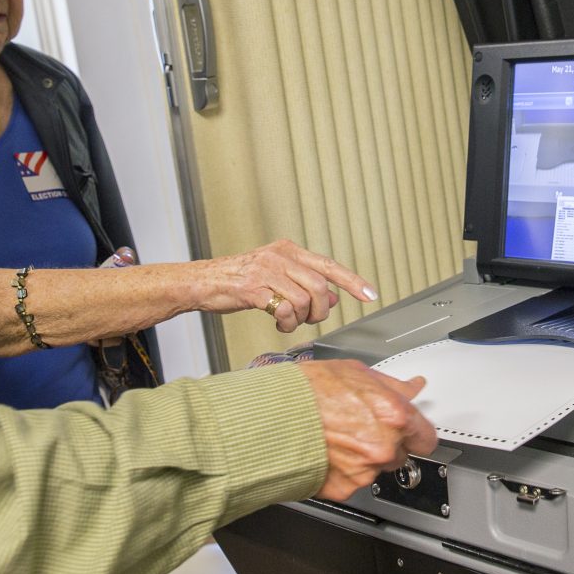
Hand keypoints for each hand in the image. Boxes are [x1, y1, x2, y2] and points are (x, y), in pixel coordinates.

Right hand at [197, 239, 376, 333]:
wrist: (203, 282)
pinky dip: (285, 322)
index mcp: (288, 250)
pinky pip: (283, 309)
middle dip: (320, 309)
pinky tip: (278, 323)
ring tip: (287, 321)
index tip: (370, 294)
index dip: (352, 280)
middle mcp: (279, 256)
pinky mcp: (253, 288)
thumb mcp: (275, 275)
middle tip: (310, 319)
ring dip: (300, 318)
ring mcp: (266, 271)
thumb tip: (332, 296)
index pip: (328, 265)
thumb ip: (303, 282)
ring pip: (303, 299)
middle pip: (319, 286)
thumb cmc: (239, 281)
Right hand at [302, 360, 435, 500]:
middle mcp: (383, 447)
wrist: (269, 417)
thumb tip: (411, 388)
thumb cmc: (306, 391)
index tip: (409, 431)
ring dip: (364, 458)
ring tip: (338, 437)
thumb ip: (391, 386)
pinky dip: (342, 471)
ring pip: (376, 469)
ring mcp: (364, 471)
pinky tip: (328, 451)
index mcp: (393, 416)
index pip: (426, 437)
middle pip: (401, 455)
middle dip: (387, 444)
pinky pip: (352, 482)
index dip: (416, 433)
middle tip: (362, 428)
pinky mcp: (343, 488)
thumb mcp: (355, 372)